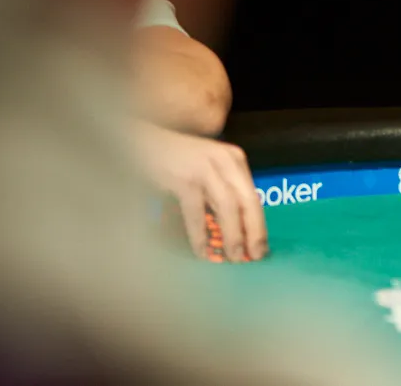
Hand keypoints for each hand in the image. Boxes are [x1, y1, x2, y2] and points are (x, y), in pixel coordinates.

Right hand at [135, 122, 266, 261]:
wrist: (140, 143)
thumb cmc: (173, 162)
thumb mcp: (206, 172)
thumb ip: (221, 194)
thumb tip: (237, 231)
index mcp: (234, 159)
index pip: (253, 196)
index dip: (259, 225)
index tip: (261, 249)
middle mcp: (226, 161)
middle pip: (248, 201)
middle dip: (253, 233)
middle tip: (254, 258)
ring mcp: (206, 168)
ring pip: (228, 207)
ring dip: (232, 236)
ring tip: (233, 258)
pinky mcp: (184, 178)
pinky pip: (197, 213)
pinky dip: (200, 235)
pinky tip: (201, 252)